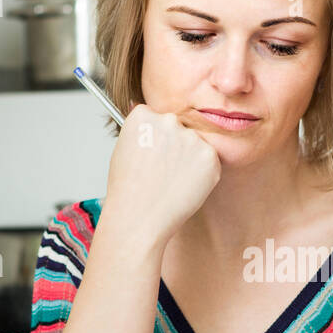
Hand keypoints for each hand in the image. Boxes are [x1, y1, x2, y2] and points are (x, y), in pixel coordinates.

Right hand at [101, 103, 221, 245]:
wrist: (140, 217)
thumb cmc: (128, 191)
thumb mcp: (123, 150)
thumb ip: (140, 130)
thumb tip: (147, 114)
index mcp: (143, 116)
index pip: (155, 117)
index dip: (154, 139)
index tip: (151, 154)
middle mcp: (168, 121)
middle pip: (177, 128)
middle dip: (174, 146)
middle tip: (163, 172)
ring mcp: (190, 137)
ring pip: (195, 144)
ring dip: (189, 159)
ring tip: (171, 182)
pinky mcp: (210, 155)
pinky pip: (210, 160)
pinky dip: (203, 173)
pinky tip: (184, 186)